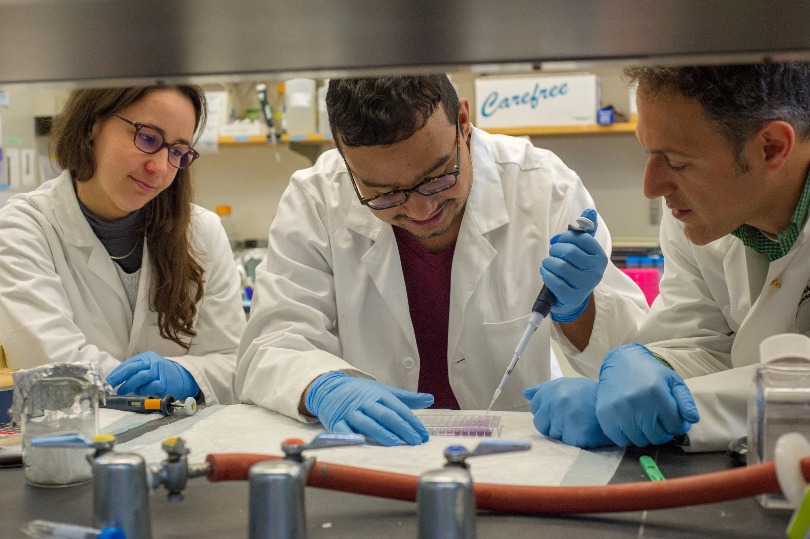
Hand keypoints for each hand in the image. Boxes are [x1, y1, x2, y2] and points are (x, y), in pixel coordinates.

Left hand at [106, 352, 199, 399]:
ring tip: (122, 391)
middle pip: (132, 368)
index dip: (115, 373)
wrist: (182, 377)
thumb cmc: (160, 374)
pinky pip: (150, 386)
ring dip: (129, 385)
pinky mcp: (164, 382)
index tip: (106, 381)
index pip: (127, 364)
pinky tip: (141, 392)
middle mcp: (152, 362)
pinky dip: (143, 390)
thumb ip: (134, 373)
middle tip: (108, 385)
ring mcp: (159, 371)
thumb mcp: (147, 368)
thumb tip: (116, 382)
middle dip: (118, 378)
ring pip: (140, 376)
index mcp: (146, 357)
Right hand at [305, 372, 433, 445]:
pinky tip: (363, 443)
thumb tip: (430, 398)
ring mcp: (350, 412)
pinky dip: (352, 437)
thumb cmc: (361, 392)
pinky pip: (344, 430)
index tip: (423, 435)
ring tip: (396, 444)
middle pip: (385, 415)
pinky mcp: (336, 421)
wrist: (329, 387)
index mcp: (379, 394)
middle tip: (415, 441)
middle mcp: (365, 402)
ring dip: (382, 434)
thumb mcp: (384, 390)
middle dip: (402, 429)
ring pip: (367, 423)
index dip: (412, 422)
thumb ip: (407, 398)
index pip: (399, 409)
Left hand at [524, 378, 613, 447]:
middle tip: (572, 418)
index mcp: (555, 388)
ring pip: (552, 435)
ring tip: (580, 423)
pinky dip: (575, 440)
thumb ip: (545, 390)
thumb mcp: (569, 386)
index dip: (548, 412)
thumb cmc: (592, 398)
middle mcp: (557, 400)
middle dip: (553, 424)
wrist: (618, 406)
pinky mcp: (576, 433)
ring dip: (564, 433)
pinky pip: (565, 443)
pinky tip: (586, 431)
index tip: (562, 410)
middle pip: (540, 423)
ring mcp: (566, 416)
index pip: (535, 406)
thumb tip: (526, 393)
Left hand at [540, 208, 607, 321]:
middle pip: (569, 251)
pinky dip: (546, 274)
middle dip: (555, 249)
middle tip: (553, 253)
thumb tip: (590, 211)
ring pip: (559, 265)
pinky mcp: (571, 297)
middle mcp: (595, 272)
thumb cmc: (576, 270)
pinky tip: (546, 272)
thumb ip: (585, 232)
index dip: (565, 237)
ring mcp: (584, 286)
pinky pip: (553, 280)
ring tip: (548, 264)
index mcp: (600, 257)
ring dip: (548, 262)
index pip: (582, 238)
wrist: (573, 298)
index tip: (558, 241)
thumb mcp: (583, 252)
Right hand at [595, 343, 699, 446]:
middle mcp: (636, 403)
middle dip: (662, 432)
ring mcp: (618, 410)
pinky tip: (630, 424)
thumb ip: (686, 401)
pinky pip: (621, 440)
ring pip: (640, 441)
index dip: (677, 425)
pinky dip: (628, 437)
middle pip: (657, 437)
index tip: (671, 418)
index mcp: (656, 393)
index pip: (675, 427)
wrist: (620, 362)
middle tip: (658, 421)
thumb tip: (692, 420)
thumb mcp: (673, 381)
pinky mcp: (605, 415)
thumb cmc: (651, 374)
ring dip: (645, 435)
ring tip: (644, 421)